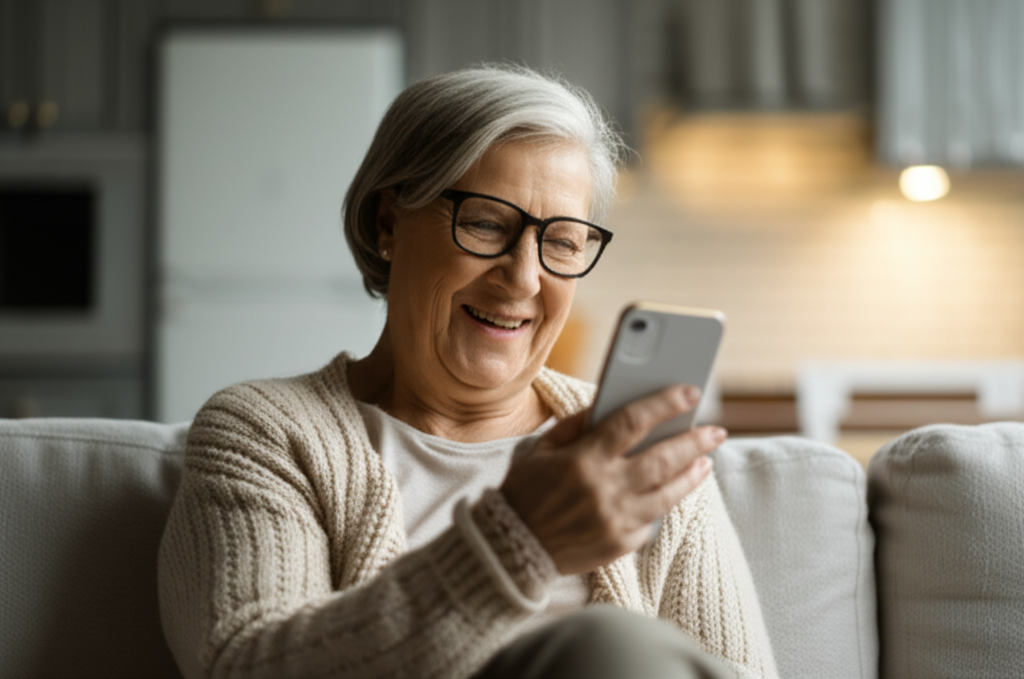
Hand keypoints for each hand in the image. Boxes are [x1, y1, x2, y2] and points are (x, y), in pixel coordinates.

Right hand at [500, 385, 726, 574]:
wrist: (509, 550)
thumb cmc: (523, 492)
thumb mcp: (541, 449)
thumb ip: (576, 425)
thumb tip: (609, 404)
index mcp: (584, 460)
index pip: (634, 421)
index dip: (665, 403)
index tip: (690, 392)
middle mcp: (605, 489)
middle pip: (664, 457)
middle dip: (695, 440)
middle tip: (716, 430)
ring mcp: (616, 520)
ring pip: (669, 493)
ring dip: (692, 473)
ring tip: (705, 460)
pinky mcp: (621, 545)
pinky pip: (651, 520)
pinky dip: (661, 504)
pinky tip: (671, 490)